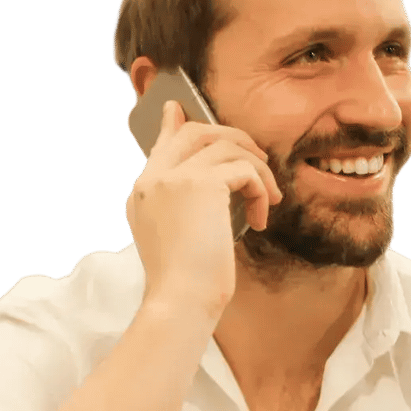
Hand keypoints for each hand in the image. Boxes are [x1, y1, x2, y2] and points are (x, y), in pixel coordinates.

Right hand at [124, 98, 281, 320]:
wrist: (180, 301)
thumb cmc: (183, 283)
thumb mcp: (176, 238)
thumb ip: (183, 205)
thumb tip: (211, 186)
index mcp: (142, 191)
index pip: (161, 143)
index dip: (175, 124)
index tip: (178, 109)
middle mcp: (153, 178)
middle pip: (195, 132)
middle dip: (232, 137)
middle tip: (258, 158)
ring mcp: (174, 177)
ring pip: (226, 146)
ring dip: (257, 169)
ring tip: (267, 199)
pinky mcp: (201, 184)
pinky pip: (244, 168)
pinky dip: (259, 189)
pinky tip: (260, 219)